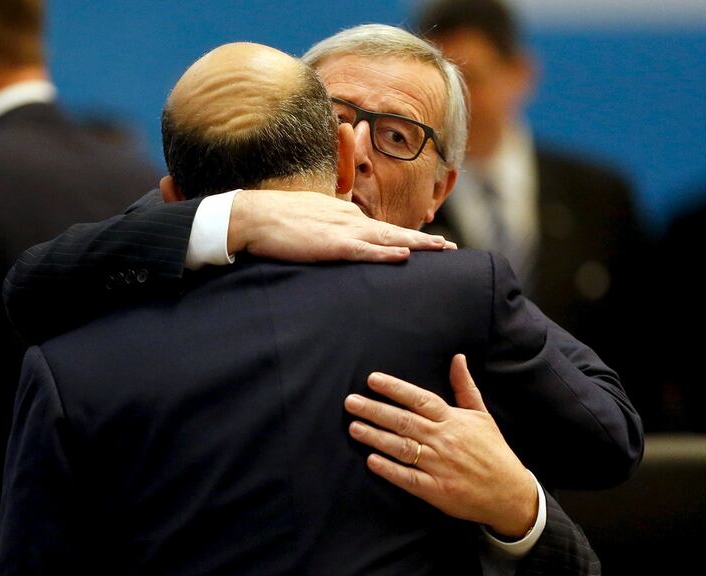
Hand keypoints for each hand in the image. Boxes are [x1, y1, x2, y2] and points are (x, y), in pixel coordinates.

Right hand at [228, 189, 454, 262]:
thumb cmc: (276, 219)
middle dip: (424, 241)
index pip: (381, 228)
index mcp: (344, 214)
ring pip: (388, 238)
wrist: (254, 215)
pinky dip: (386, 253)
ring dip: (417, 244)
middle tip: (452, 248)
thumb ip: (328, 226)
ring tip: (442, 249)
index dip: (406, 236)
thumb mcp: (310, 217)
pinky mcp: (331, 245)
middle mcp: (349, 219)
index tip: (429, 243)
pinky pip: (364, 251)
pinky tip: (404, 256)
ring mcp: (342, 231)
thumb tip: (337, 238)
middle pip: (394, 231)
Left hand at [344, 354, 537, 537]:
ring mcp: (440, 465)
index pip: (419, 399)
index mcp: (453, 420)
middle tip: (350, 402)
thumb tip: (458, 357)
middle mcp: (444, 439)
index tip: (372, 380)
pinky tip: (372, 461)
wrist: (510, 492)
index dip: (395, 389)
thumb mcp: (482, 415)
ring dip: (376, 437)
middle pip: (404, 421)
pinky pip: (409, 478)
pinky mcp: (437, 490)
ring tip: (354, 428)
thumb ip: (465, 387)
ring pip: (403, 448)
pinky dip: (390, 470)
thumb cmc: (493, 450)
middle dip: (375, 410)